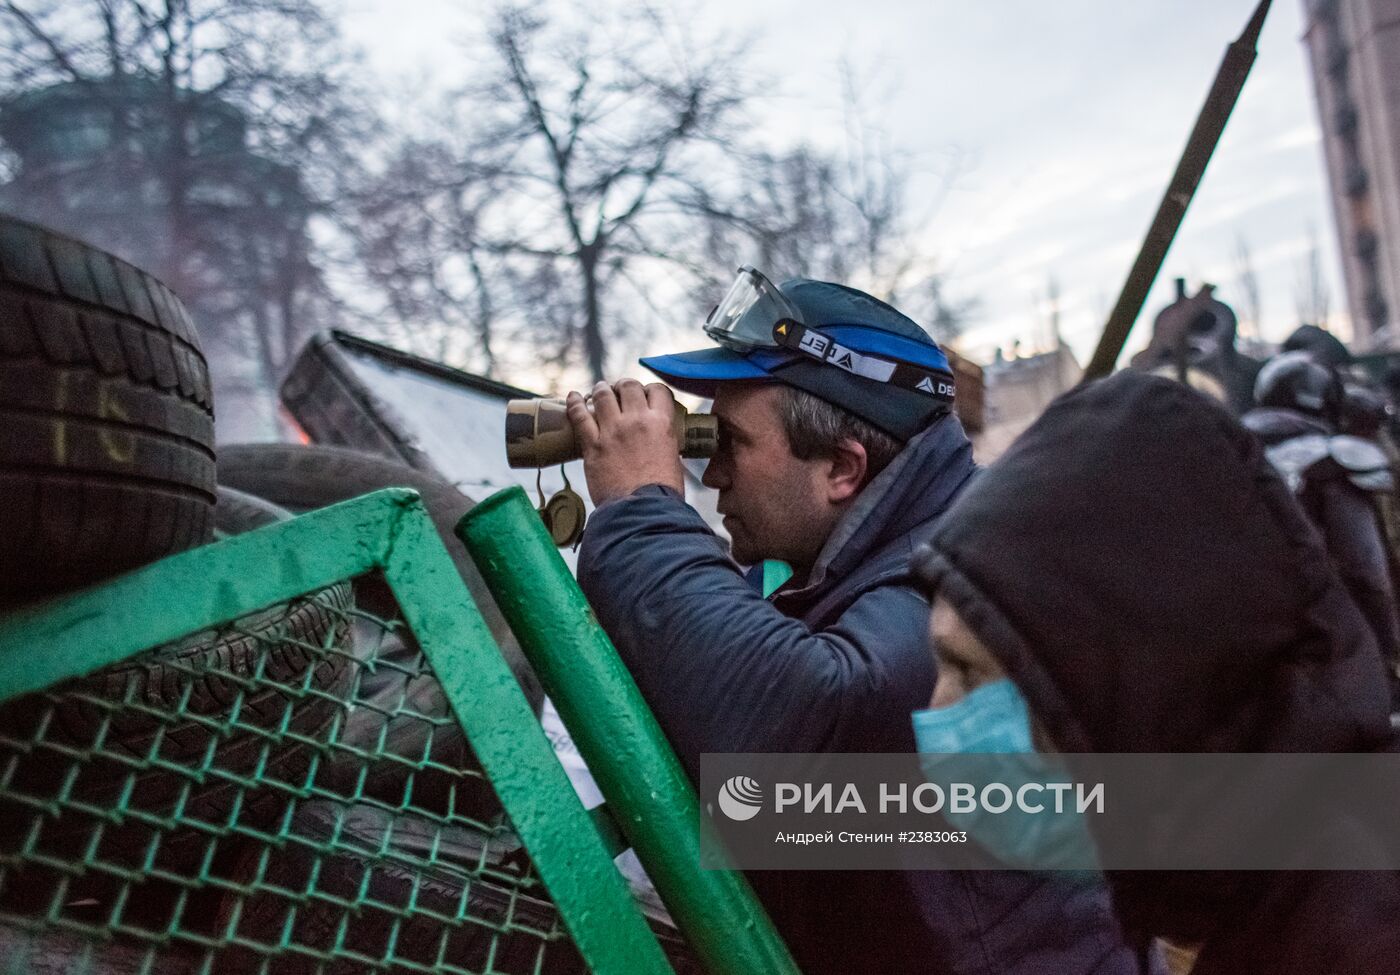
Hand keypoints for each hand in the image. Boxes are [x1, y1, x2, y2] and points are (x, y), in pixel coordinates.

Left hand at [565, 379, 684, 505]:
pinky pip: (579, 415)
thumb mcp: (673, 460)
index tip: (645, 395)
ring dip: (600, 390)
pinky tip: (572, 396)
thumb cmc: (662, 493)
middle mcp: (637, 421)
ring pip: (602, 395)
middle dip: (623, 386)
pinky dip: (574, 402)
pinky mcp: (592, 444)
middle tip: (619, 391)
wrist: (643, 511)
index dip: (650, 390)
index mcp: (661, 424)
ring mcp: (613, 431)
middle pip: (628, 386)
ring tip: (598, 392)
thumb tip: (661, 443)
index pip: (658, 391)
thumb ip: (665, 444)